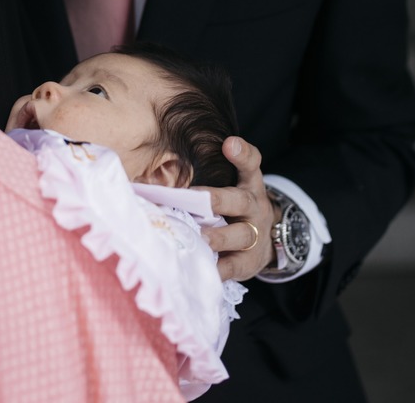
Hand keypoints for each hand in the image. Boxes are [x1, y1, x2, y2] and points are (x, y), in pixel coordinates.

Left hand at [193, 136, 277, 281]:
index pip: (250, 164)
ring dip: (219, 237)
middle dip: (218, 200)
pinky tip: (204, 269)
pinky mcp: (249, 261)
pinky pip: (233, 266)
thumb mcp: (228, 188)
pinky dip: (218, 269)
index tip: (228, 144)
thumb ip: (201, 177)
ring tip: (201, 238)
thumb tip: (150, 175)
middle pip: (241, 200)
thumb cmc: (233, 209)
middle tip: (197, 199)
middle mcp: (254, 207)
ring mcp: (254, 234)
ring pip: (241, 234)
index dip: (242, 153)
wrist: (265, 241)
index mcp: (247, 185)